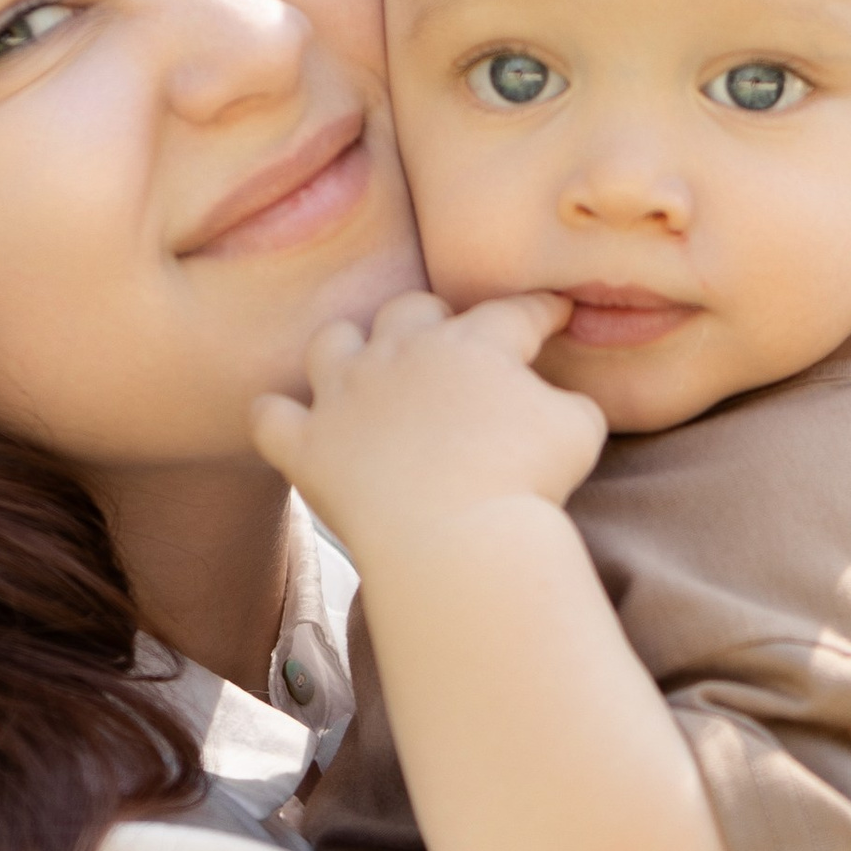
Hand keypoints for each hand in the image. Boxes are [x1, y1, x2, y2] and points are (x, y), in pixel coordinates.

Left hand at [251, 289, 607, 560]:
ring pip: (333, 343)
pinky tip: (290, 423)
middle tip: (449, 350)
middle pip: (411, 311)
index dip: (538, 311)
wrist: (457, 539)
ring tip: (362, 372)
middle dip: (432, 322)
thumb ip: (568, 402)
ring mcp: (346, 396)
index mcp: (471, 343)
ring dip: (348, 351)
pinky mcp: (309, 447)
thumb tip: (555, 403)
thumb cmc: (527, 483)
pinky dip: (278, 417)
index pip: (512, 313)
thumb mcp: (578, 430)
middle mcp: (400, 353)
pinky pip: (272, 417)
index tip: (552, 313)